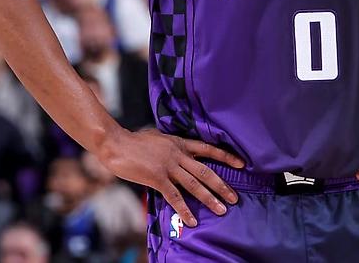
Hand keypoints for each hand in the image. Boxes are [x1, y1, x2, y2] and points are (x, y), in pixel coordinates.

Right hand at [97, 127, 244, 226]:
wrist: (116, 143)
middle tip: (234, 198)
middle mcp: (178, 154)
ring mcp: (168, 166)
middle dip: (222, 186)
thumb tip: (180, 151)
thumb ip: (172, 146)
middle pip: (206, 171)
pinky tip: (191, 221)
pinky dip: (184, 210)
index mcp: (180, 143)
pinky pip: (174, 197)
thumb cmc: (134, 141)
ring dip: (209, 199)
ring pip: (194, 185)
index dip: (226, 157)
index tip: (241, 164)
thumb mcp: (159, 138)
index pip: (208, 148)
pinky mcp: (157, 178)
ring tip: (221, 210)